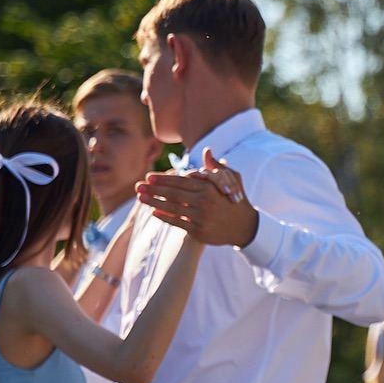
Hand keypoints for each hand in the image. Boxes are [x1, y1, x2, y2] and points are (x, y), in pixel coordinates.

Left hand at [136, 149, 257, 246]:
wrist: (245, 226)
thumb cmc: (235, 200)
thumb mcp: (232, 180)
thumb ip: (216, 166)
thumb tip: (207, 151)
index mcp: (209, 188)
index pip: (181, 181)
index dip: (164, 179)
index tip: (149, 177)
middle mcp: (204, 201)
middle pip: (174, 193)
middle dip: (154, 189)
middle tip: (138, 186)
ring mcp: (201, 217)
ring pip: (173, 208)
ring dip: (154, 202)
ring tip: (140, 198)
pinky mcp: (199, 231)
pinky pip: (178, 223)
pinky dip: (165, 217)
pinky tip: (154, 212)